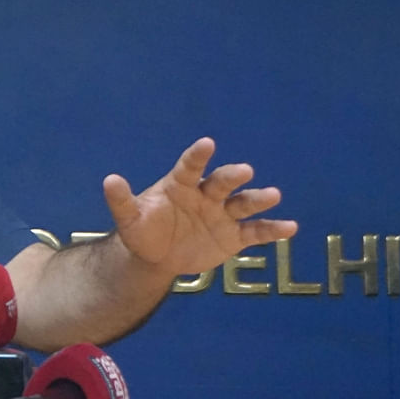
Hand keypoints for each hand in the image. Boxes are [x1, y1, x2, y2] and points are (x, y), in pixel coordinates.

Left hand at [103, 137, 297, 275]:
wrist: (157, 256)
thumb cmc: (143, 230)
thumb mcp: (130, 218)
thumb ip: (122, 200)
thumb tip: (109, 180)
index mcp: (180, 185)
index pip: (189, 166)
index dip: (197, 155)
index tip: (207, 143)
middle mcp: (206, 195)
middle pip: (221, 182)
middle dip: (232, 176)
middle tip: (244, 171)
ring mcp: (222, 214)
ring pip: (243, 203)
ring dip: (258, 198)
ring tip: (273, 194)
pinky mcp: (234, 236)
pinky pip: (256, 232)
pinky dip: (273, 230)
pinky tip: (290, 227)